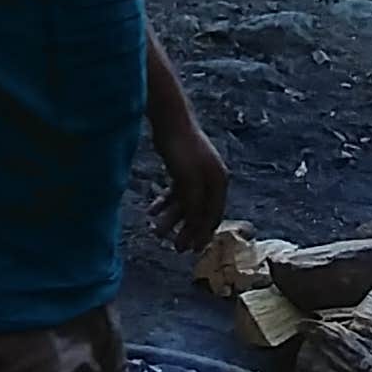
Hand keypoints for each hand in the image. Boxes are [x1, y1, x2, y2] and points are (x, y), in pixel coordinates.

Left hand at [151, 112, 229, 252]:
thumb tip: (198, 228)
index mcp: (219, 182)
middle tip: (174, 247)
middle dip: (186, 230)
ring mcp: (197, 173)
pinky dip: (165, 203)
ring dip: (172, 218)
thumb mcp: (188, 181)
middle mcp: (212, 178)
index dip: (203, 234)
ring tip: (156, 231)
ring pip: (186, 203)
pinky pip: (176, 192)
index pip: (214, 215)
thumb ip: (194, 205)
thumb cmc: (182, 149)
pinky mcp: (183, 168)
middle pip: (200, 212)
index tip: (192, 251)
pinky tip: (152, 211)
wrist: (170, 120)